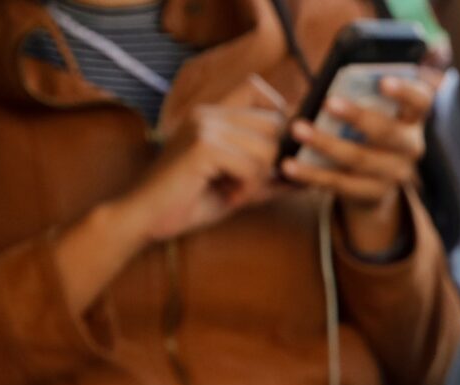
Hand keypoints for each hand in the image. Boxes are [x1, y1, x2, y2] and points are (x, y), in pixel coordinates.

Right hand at [116, 96, 287, 243]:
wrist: (147, 218)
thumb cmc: (191, 202)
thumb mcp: (241, 185)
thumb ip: (272, 175)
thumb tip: (312, 175)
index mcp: (213, 114)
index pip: (260, 91)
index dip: (279, 117)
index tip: (274, 152)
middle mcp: (208, 112)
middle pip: (274, 124)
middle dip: (273, 161)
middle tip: (249, 185)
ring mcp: (204, 126)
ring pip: (267, 148)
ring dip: (258, 179)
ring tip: (234, 191)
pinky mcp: (202, 147)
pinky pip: (251, 167)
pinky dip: (246, 188)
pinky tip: (226, 195)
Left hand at [283, 71, 437, 257]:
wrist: (371, 180)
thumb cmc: (362, 129)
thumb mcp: (367, 110)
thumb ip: (356, 95)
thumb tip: (322, 89)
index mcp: (411, 118)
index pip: (420, 100)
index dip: (405, 91)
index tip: (383, 81)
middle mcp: (410, 147)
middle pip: (389, 132)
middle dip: (358, 117)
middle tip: (328, 102)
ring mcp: (395, 174)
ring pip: (360, 160)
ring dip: (326, 144)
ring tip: (298, 129)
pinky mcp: (374, 195)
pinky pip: (341, 184)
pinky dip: (312, 174)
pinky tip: (289, 165)